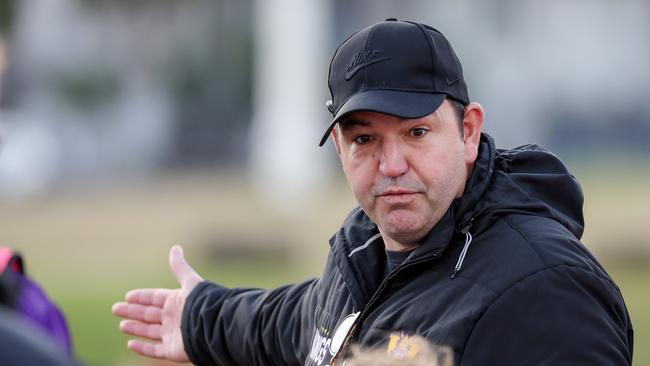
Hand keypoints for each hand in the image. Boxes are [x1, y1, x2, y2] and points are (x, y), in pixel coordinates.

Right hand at [112, 245, 202, 361]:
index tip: (127, 295)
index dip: (141, 297)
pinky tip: (130, 344)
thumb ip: (180, 267)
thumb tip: (175, 247)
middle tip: (116, 309)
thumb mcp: (189, 281)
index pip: (155, 298)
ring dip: (135, 328)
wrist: (212, 326)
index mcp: (177, 301)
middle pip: (148, 314)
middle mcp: (174, 317)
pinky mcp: (173, 350)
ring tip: (121, 325)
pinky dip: (142, 348)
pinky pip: (154, 350)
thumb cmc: (202, 303)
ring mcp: (173, 334)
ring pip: (149, 331)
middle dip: (132, 311)